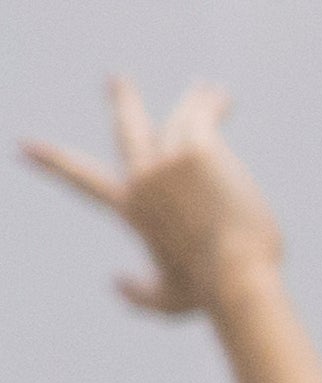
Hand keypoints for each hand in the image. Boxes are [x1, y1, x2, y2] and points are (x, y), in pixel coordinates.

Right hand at [21, 77, 278, 316]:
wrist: (236, 275)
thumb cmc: (210, 293)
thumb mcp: (168, 302)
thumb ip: (138, 295)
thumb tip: (114, 282)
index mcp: (130, 208)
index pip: (80, 179)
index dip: (50, 162)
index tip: (23, 146)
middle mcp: (143, 177)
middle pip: (127, 128)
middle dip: (122, 102)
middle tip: (116, 80)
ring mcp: (168, 160)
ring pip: (179, 118)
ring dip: (192, 101)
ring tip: (207, 90)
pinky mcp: (198, 149)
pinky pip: (203, 116)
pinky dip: (211, 103)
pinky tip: (221, 96)